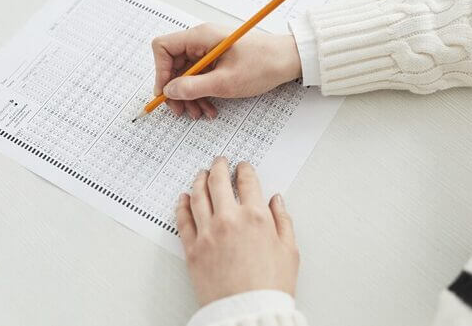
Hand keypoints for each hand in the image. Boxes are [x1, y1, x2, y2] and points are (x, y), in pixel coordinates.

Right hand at [152, 23, 301, 118]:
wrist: (289, 60)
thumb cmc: (263, 64)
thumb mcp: (226, 82)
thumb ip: (194, 87)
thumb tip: (169, 91)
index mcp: (201, 37)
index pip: (163, 47)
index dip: (160, 71)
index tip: (166, 93)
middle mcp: (202, 40)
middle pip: (173, 64)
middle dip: (176, 90)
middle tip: (181, 111)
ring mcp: (209, 50)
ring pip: (186, 74)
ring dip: (189, 96)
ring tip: (199, 114)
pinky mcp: (218, 60)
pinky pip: (201, 77)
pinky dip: (202, 93)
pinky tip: (210, 108)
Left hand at [176, 157, 298, 305]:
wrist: (248, 313)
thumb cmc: (270, 287)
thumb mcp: (290, 251)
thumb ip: (283, 221)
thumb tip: (277, 201)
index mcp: (256, 217)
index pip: (247, 182)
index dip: (245, 170)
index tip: (243, 167)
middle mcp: (229, 220)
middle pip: (218, 181)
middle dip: (219, 166)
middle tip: (220, 161)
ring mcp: (208, 233)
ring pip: (197, 196)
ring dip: (198, 180)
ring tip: (201, 174)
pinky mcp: (192, 249)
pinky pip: (183, 220)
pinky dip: (182, 205)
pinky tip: (183, 198)